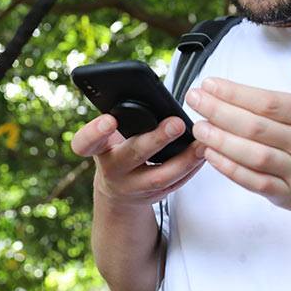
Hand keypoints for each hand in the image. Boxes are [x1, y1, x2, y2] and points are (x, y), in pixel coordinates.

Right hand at [71, 113, 204, 207]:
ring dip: (184, 159)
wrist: (119, 188)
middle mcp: (112, 170)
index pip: (85, 143)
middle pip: (132, 156)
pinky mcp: (154, 197)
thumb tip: (151, 94)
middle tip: (177, 123)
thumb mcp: (112, 135)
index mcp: (99, 149)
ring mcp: (133, 187)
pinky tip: (205, 153)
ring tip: (202, 142)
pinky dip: (192, 167)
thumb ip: (124, 117)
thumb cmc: (119, 148)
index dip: (95, 131)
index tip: (109, 119)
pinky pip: (176, 184)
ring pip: (160, 177)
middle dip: (156, 140)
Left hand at [185, 54, 290, 242]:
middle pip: (255, 125)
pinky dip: (232, 170)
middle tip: (193, 98)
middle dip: (219, 110)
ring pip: (253, 155)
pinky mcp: (290, 195)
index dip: (237, 92)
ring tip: (197, 126)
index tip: (211, 83)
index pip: (270, 101)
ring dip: (221, 140)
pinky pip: (256, 182)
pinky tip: (212, 156)